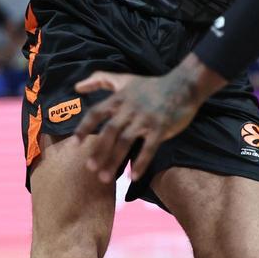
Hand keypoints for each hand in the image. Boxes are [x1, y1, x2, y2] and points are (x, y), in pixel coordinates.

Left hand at [74, 58, 210, 182]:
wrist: (183, 85)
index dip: (84, 127)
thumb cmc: (151, 85)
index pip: (97, 112)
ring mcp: (146, 118)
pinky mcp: (161, 127)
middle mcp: (130, 108)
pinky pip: (149, 148)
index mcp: (120, 98)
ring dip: (114, 160)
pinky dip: (141, 163)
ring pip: (126, 141)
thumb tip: (77, 86)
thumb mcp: (125, 79)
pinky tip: (134, 177)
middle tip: (90, 168)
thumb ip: (100, 80)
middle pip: (110, 131)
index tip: (75, 143)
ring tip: (105, 178)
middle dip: (98, 150)